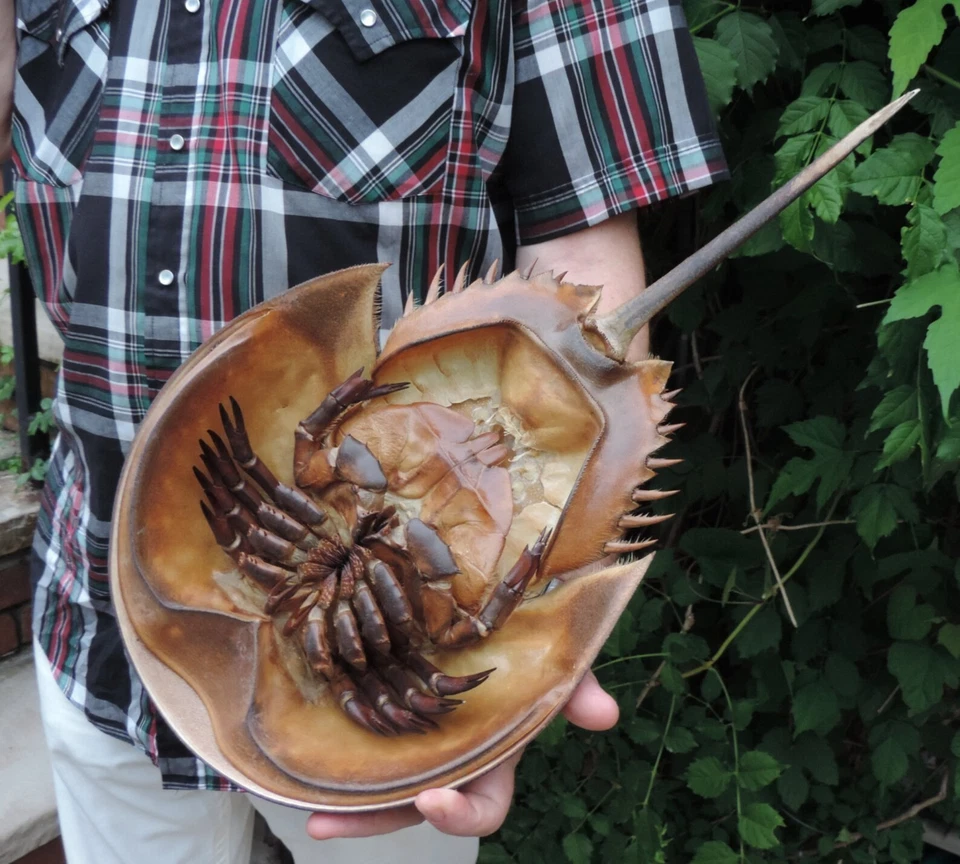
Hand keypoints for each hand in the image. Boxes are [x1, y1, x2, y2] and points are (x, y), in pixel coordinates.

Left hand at [306, 670, 617, 839]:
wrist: (508, 601)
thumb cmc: (539, 639)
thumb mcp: (562, 661)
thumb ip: (580, 687)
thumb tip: (604, 716)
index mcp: (494, 754)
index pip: (483, 808)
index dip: (459, 816)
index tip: (432, 800)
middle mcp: (452, 752)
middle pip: (412, 806)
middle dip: (371, 819)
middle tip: (327, 823)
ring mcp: (420, 729)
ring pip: (380, 777)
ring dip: (342, 795)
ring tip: (304, 804)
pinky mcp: (392, 697)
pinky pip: (363, 729)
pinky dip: (334, 740)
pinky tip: (299, 742)